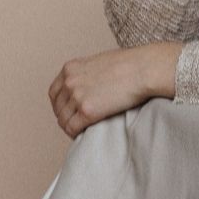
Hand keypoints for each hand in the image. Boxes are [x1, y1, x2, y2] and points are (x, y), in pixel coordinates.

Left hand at [49, 45, 165, 138]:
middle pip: (58, 108)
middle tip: (77, 124)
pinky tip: (84, 135)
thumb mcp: (99, 63)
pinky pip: (72, 128)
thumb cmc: (130, 65)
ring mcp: (77, 96)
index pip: (54, 93)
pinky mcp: (87, 111)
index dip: (60, 105)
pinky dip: (76, 134)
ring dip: (71, 127)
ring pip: (63, 120)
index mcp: (70, 68)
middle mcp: (69, 82)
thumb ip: (88, 75)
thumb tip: (89, 88)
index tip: (70, 112)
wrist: (143, 69)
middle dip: (66, 117)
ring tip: (82, 131)